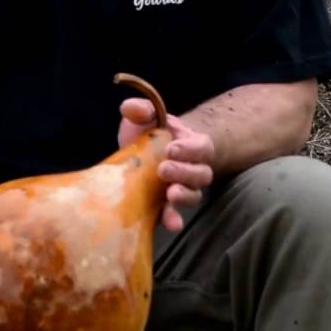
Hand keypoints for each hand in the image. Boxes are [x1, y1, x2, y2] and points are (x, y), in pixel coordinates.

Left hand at [118, 98, 214, 231]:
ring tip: (169, 194)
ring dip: (183, 196)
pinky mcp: (167, 207)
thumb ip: (142, 109)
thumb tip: (129, 107)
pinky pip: (176, 215)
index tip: (172, 147)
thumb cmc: (150, 134)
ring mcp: (182, 190)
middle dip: (184, 172)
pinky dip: (174, 219)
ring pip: (194, 195)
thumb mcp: (146, 118)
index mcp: (192, 145)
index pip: (201, 147)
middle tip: (164, 169)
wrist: (144, 156)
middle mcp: (193, 170)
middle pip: (201, 174)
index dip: (190, 149)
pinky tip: (170, 224)